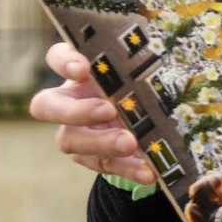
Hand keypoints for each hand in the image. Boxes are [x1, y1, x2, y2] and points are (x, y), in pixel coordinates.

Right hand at [30, 42, 153, 183]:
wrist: (147, 113)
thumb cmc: (140, 80)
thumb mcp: (140, 69)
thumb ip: (142, 63)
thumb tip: (174, 50)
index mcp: (78, 70)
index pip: (56, 57)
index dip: (64, 62)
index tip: (82, 69)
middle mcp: (67, 100)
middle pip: (47, 106)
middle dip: (76, 110)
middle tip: (108, 110)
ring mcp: (74, 131)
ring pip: (71, 140)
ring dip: (102, 143)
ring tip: (130, 143)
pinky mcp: (90, 157)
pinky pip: (103, 164)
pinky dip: (127, 168)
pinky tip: (148, 171)